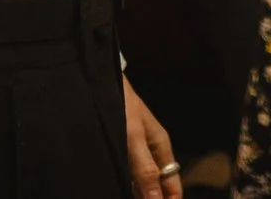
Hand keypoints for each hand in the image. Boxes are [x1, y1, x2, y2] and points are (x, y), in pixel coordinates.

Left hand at [125, 78, 180, 198]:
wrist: (97, 82)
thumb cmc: (120, 106)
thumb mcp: (133, 139)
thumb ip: (145, 170)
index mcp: (161, 148)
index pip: (173, 186)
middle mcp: (150, 153)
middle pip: (157, 187)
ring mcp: (134, 152)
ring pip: (140, 183)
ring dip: (138, 195)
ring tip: (120, 193)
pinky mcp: (119, 151)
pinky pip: (125, 175)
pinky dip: (124, 186)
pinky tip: (115, 188)